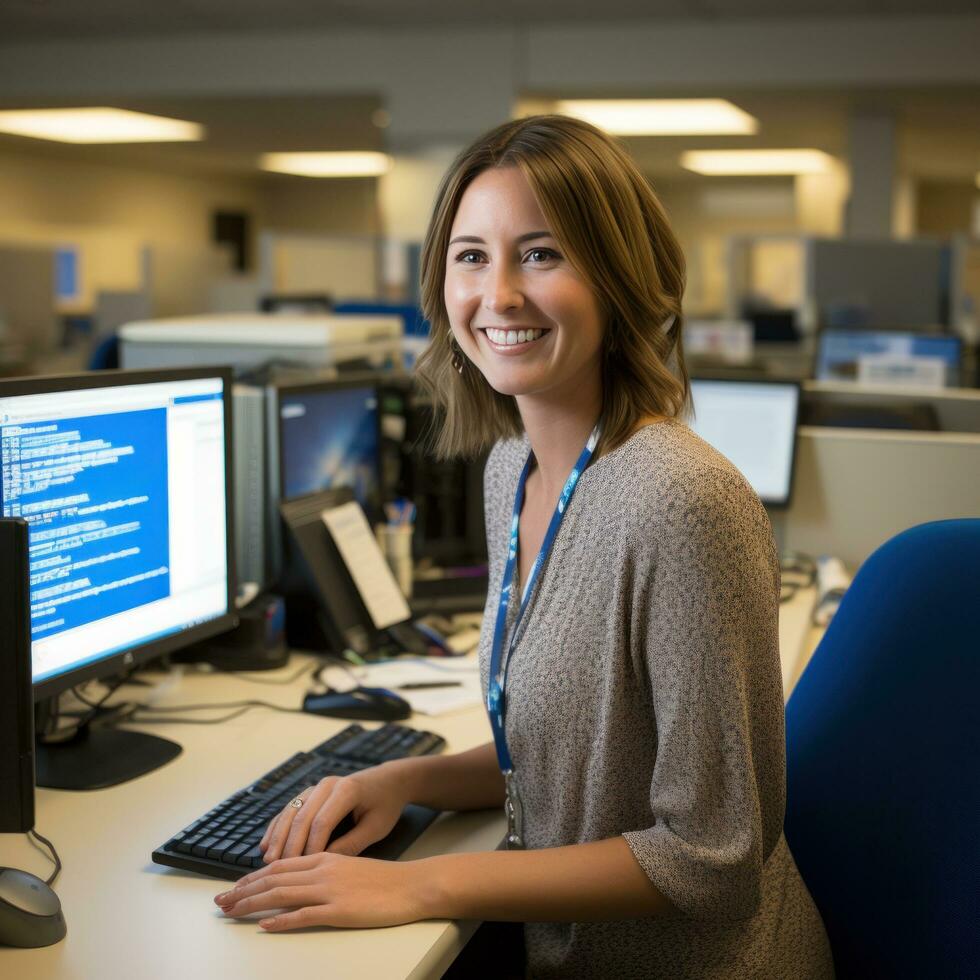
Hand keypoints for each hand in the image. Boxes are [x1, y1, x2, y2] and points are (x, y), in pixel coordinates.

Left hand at [214, 852, 431, 929]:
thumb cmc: (385, 879)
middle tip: (220, 902)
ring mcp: (330, 890)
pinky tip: (265, 926)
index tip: (235, 888)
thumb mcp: (350, 866)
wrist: (412, 884)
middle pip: (274, 879)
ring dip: (252, 904)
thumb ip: (325, 870)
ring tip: (231, 912)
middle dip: (243, 890)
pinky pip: (304, 915)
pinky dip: (281, 920)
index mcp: (325, 857)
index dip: (253, 877)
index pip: (280, 865)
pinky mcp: (339, 909)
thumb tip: (301, 883)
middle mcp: (323, 870)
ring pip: (282, 894)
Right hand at [260, 765, 407, 861]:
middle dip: (289, 845)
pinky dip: (276, 828)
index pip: (322, 821)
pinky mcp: (309, 793)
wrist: (387, 781)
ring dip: (278, 837)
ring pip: (290, 812)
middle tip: (278, 872)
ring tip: (268, 862)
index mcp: (346, 790)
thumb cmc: (384, 806)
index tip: (303, 871)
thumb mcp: (376, 827)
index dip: (310, 847)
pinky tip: (266, 845)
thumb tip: (323, 864)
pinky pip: (288, 810)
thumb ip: (352, 843)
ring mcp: (316, 787)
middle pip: (301, 817)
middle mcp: (326, 785)